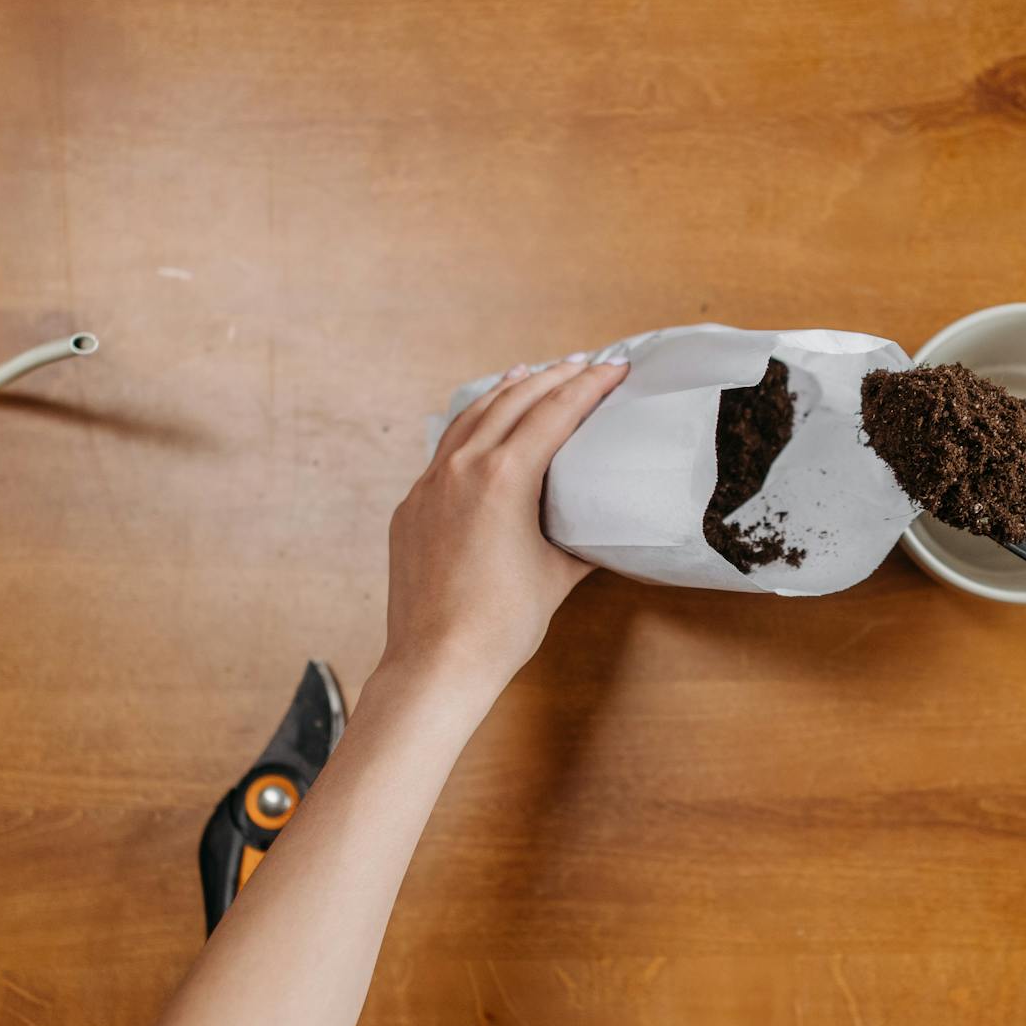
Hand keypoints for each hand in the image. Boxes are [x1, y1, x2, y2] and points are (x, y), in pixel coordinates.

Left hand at [381, 356, 629, 688]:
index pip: (554, 413)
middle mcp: (462, 468)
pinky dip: (471, 425)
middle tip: (584, 364)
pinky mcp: (411, 507)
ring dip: (506, 390)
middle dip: (552, 377)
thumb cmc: (503, 624)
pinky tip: (482, 424)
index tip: (614, 367)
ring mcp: (429, 485)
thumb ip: (581, 537)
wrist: (437, 662)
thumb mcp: (558, 573)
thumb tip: (600, 525)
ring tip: (530, 372)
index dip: (589, 386)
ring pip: (470, 417)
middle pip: (512, 401)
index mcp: (503, 477)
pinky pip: (445, 449)